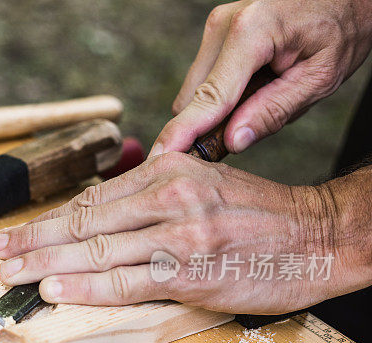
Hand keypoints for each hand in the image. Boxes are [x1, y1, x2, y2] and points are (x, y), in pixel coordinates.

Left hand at [0, 153, 345, 313]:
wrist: (317, 236)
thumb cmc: (256, 215)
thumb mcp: (201, 185)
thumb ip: (150, 198)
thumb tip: (96, 220)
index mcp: (166, 173)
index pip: (89, 200)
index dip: (45, 221)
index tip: (14, 234)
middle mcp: (168, 198)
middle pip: (82, 222)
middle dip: (32, 241)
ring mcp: (178, 235)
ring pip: (96, 251)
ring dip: (46, 264)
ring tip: (12, 275)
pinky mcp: (189, 273)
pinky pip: (125, 282)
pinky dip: (85, 286)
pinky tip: (56, 289)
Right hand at [151, 0, 371, 156]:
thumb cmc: (341, 28)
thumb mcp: (321, 77)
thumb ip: (274, 112)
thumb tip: (232, 142)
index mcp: (251, 32)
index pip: (209, 97)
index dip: (184, 132)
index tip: (160, 157)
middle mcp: (223, 24)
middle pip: (194, 98)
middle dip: (213, 123)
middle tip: (254, 126)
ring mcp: (215, 26)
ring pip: (195, 90)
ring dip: (219, 107)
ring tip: (264, 94)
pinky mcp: (215, 31)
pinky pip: (204, 78)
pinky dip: (222, 93)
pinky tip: (256, 83)